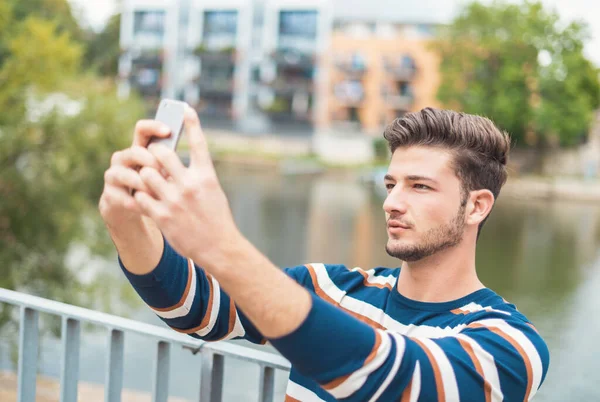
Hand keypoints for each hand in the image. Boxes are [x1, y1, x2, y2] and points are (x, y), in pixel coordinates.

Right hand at [98, 120, 170, 226]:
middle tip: (164, 171)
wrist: (135, 210)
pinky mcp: (110, 194)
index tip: (169, 131)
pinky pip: (121, 197)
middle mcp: (124, 158)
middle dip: (150, 160)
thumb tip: (188, 159)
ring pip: (125, 174)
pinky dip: (135, 203)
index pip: (142, 130)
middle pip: (134, 151)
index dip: (153, 127)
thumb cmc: (156, 188)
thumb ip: (171, 164)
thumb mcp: (165, 175)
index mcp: (139, 148)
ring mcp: (114, 175)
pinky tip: (147, 208)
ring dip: (142, 184)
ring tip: (157, 193)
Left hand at [133, 106, 240, 266]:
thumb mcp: (213, 191)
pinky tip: (146, 199)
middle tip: (152, 157)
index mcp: (207, 176)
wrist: (219, 247)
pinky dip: (141, 196)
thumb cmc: (216, 217)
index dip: (192, 123)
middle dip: (154, 154)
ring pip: (146, 174)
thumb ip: (198, 175)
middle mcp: (190, 185)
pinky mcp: (163, 216)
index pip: (199, 143)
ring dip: (145, 176)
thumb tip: (180, 162)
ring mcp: (175, 201)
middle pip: (162, 154)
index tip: (185, 108)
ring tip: (148, 180)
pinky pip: (141, 197)